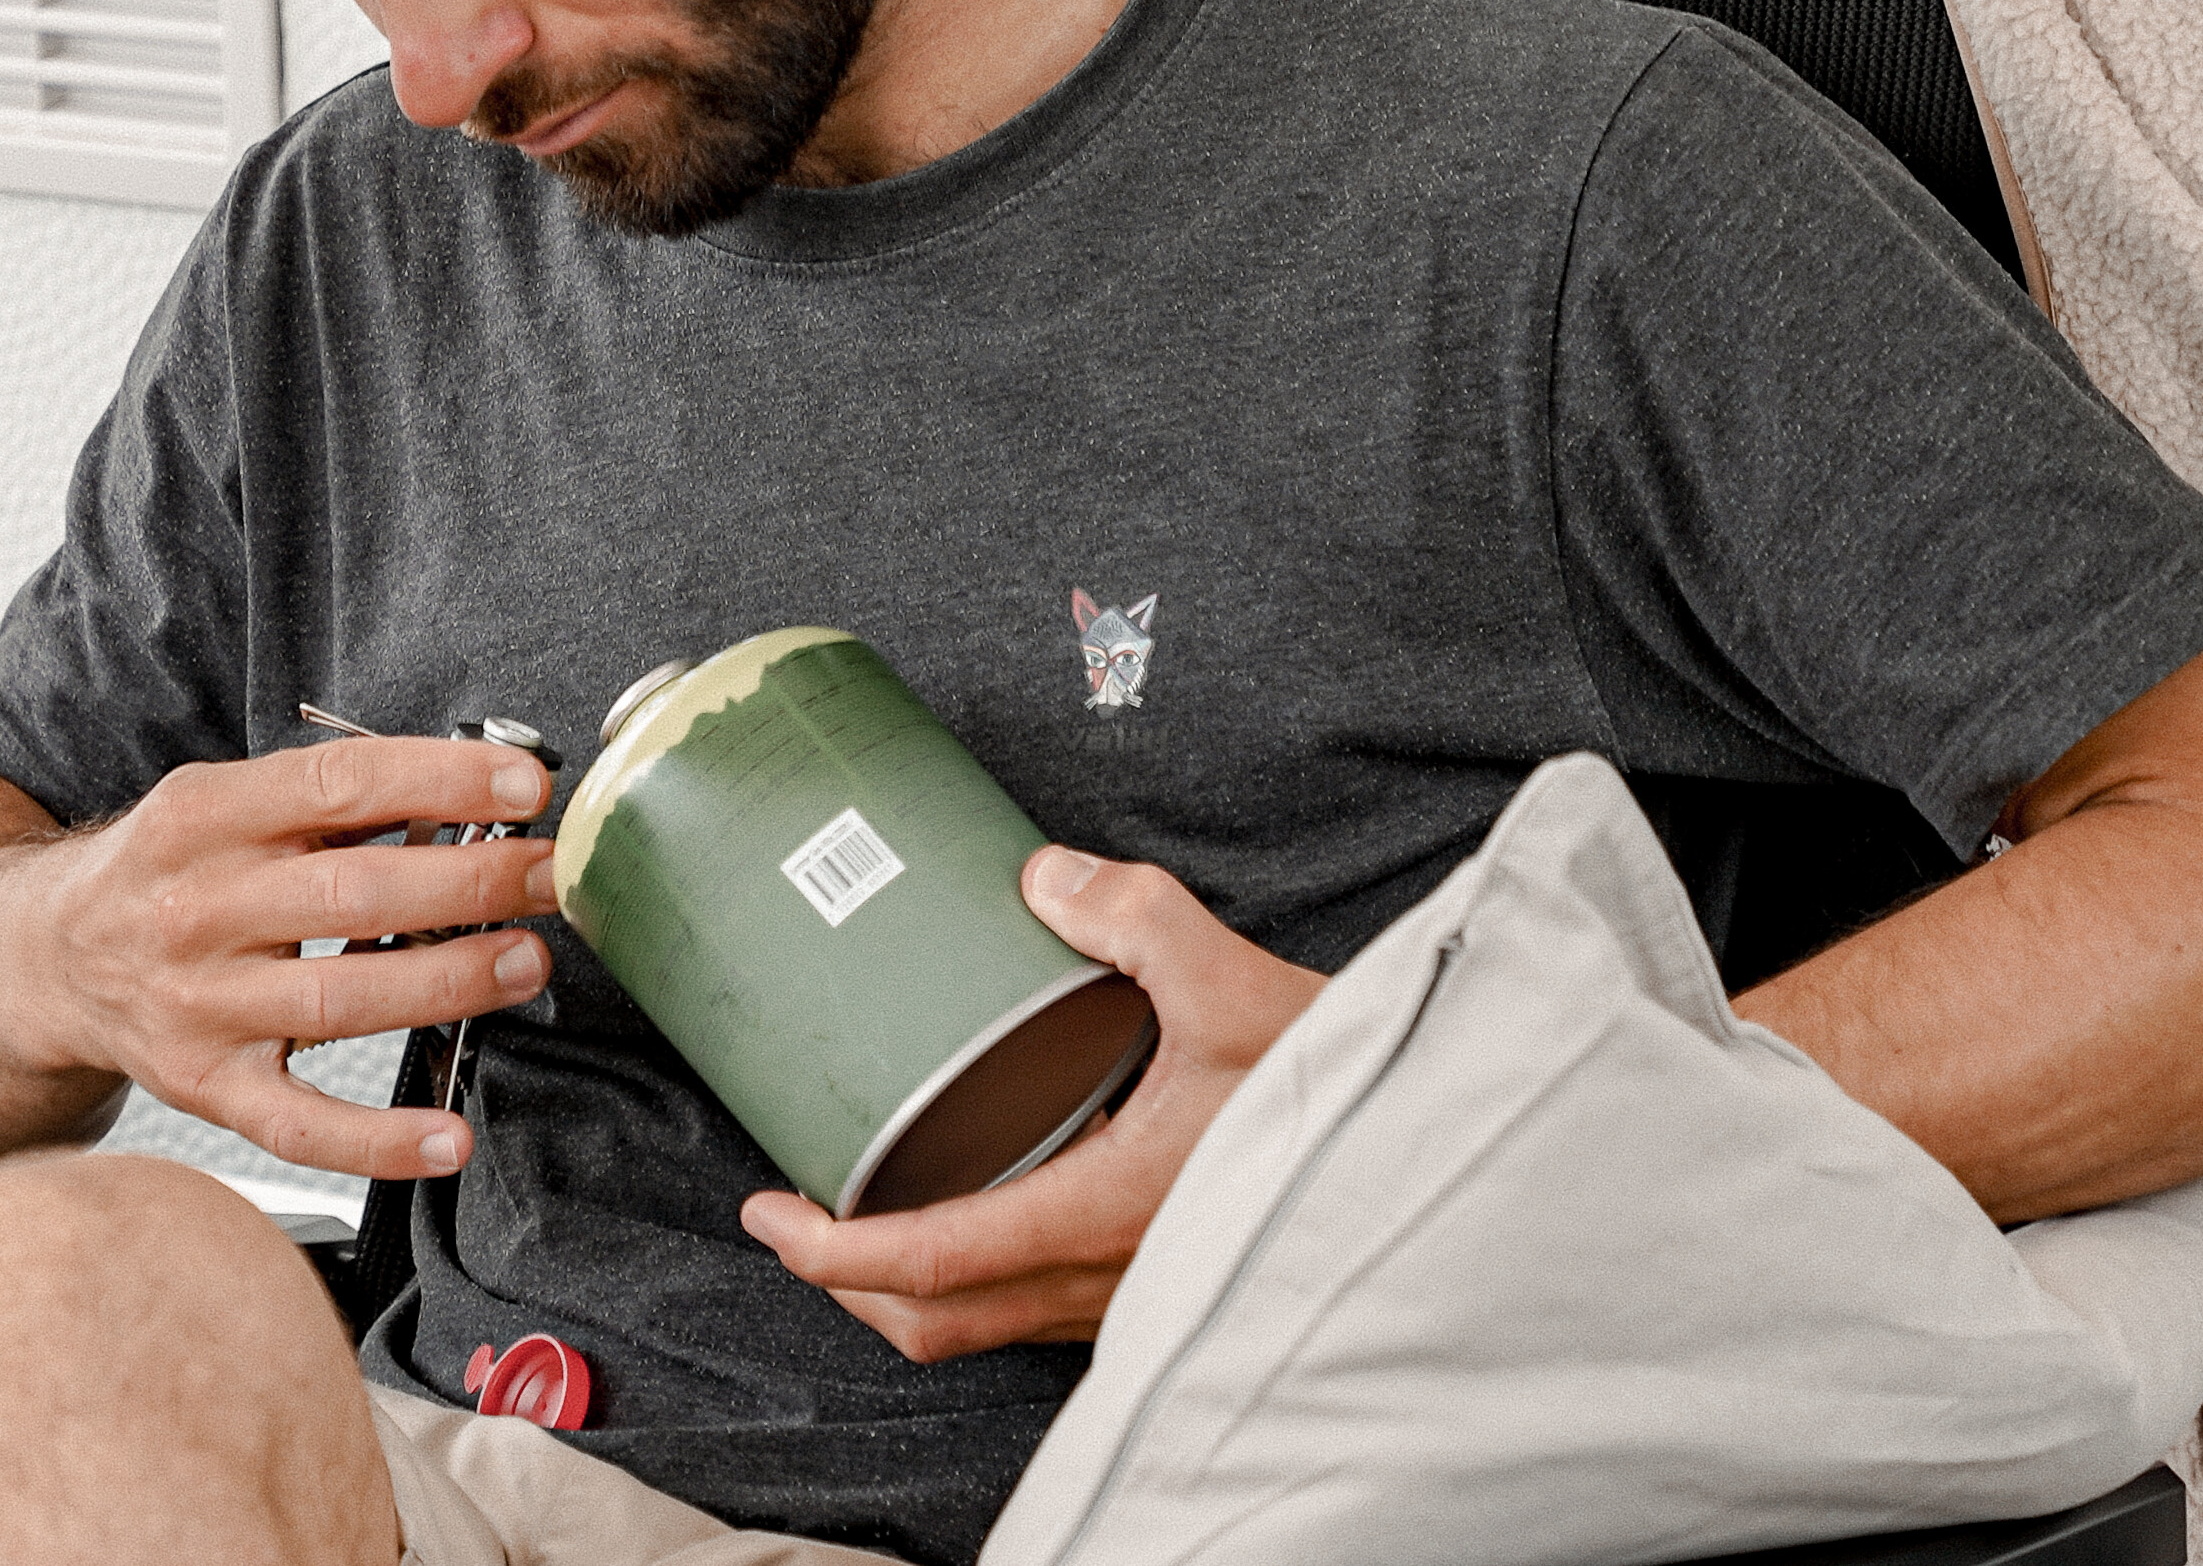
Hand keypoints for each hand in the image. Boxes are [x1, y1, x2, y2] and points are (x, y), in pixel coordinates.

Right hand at [20, 737, 560, 1180]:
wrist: (38, 960)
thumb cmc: (164, 873)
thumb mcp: (220, 803)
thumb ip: (329, 799)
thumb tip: (475, 794)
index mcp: (202, 816)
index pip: (337, 784)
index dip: (440, 781)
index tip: (526, 786)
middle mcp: (192, 910)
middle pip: (354, 895)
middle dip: (473, 884)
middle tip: (553, 876)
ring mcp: (195, 1007)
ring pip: (340, 1001)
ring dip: (450, 983)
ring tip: (527, 962)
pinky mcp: (203, 1088)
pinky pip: (298, 1126)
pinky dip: (379, 1142)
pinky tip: (450, 1137)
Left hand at [737, 848, 1325, 1360]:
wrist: (1433, 1148)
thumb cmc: (1348, 1088)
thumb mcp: (1236, 986)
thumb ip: (1133, 919)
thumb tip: (1041, 878)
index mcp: (1099, 1214)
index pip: (929, 1264)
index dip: (828, 1252)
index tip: (770, 1213)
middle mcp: (1105, 1276)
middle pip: (934, 1321)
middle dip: (848, 1284)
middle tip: (798, 1216)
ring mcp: (1133, 1291)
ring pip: (985, 1325)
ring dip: (912, 1284)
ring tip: (873, 1207)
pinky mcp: (1162, 1282)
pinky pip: (1038, 1305)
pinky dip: (979, 1272)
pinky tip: (988, 1196)